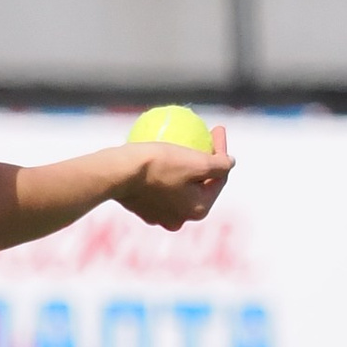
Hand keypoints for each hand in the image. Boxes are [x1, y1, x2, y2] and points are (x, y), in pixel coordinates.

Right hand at [112, 130, 232, 229]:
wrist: (116, 174)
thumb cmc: (158, 165)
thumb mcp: (196, 162)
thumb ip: (219, 165)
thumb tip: (231, 163)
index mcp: (199, 209)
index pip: (219, 176)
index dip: (221, 151)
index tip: (216, 129)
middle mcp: (181, 218)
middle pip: (200, 184)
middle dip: (203, 162)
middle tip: (200, 138)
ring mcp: (160, 216)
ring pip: (178, 187)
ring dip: (182, 169)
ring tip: (179, 147)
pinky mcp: (142, 208)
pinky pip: (158, 188)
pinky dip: (161, 174)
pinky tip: (157, 156)